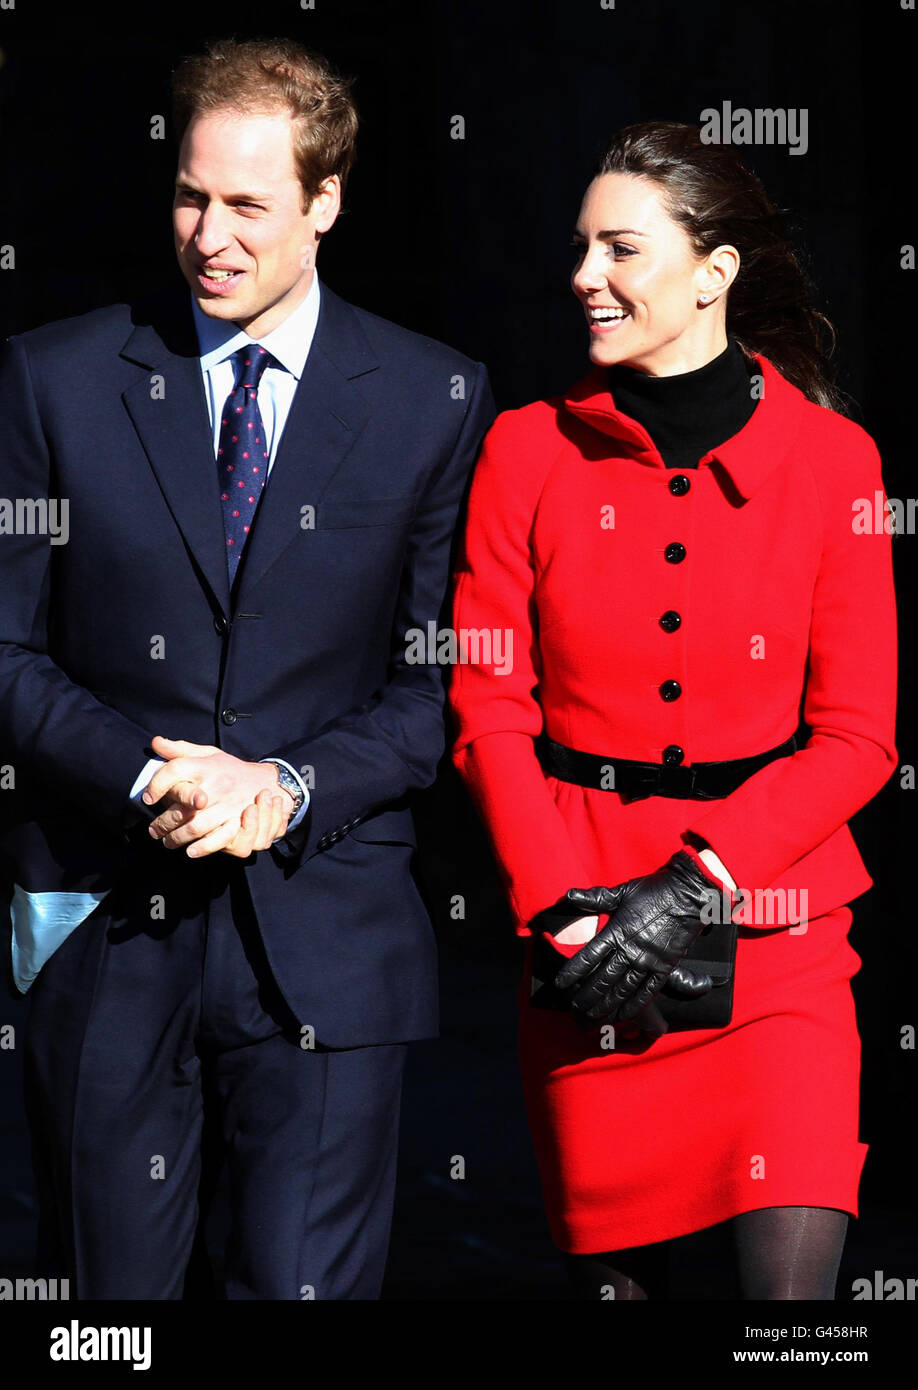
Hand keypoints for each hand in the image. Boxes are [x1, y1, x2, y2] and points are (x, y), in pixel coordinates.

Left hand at [144, 737, 293, 856]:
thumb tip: (155, 743)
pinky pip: (219, 839)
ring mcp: (229, 805)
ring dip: (177, 838)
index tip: (147, 798)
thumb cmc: (229, 769)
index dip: (157, 784)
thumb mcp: (208, 754)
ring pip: (197, 826)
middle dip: (163, 822)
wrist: (267, 781)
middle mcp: (217, 785)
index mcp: (206, 766)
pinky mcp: (239, 822)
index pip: (175, 770)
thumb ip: (180, 749)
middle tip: (153, 831)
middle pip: (183, 807)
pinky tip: (190, 851)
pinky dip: (203, 848)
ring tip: (167, 842)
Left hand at [552, 851, 722, 1022]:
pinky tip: (623, 1016)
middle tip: (574, 1009)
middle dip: (586, 997)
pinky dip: (634, 1006)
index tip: (560, 984)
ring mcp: (649, 961)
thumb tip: (568, 896)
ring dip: (606, 1006)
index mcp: (617, 931)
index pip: (588, 956)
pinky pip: (648, 992)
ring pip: (623, 990)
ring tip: (592, 1018)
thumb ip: (594, 899)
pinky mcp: (665, 967)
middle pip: (603, 980)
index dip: (572, 972)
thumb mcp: (622, 891)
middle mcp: (631, 950)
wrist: (688, 894)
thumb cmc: (653, 890)